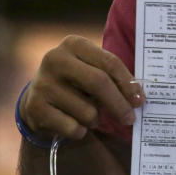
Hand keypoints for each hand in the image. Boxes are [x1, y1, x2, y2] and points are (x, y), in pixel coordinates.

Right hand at [19, 35, 142, 139]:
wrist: (37, 97)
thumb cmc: (75, 81)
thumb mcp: (90, 68)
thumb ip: (112, 76)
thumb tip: (138, 97)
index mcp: (74, 44)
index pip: (109, 62)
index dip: (128, 83)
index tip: (140, 100)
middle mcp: (55, 59)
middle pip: (98, 83)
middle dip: (119, 104)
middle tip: (130, 118)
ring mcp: (42, 83)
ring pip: (87, 110)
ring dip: (96, 119)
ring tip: (89, 115)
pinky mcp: (35, 108)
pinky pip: (72, 127)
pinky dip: (80, 131)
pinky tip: (73, 123)